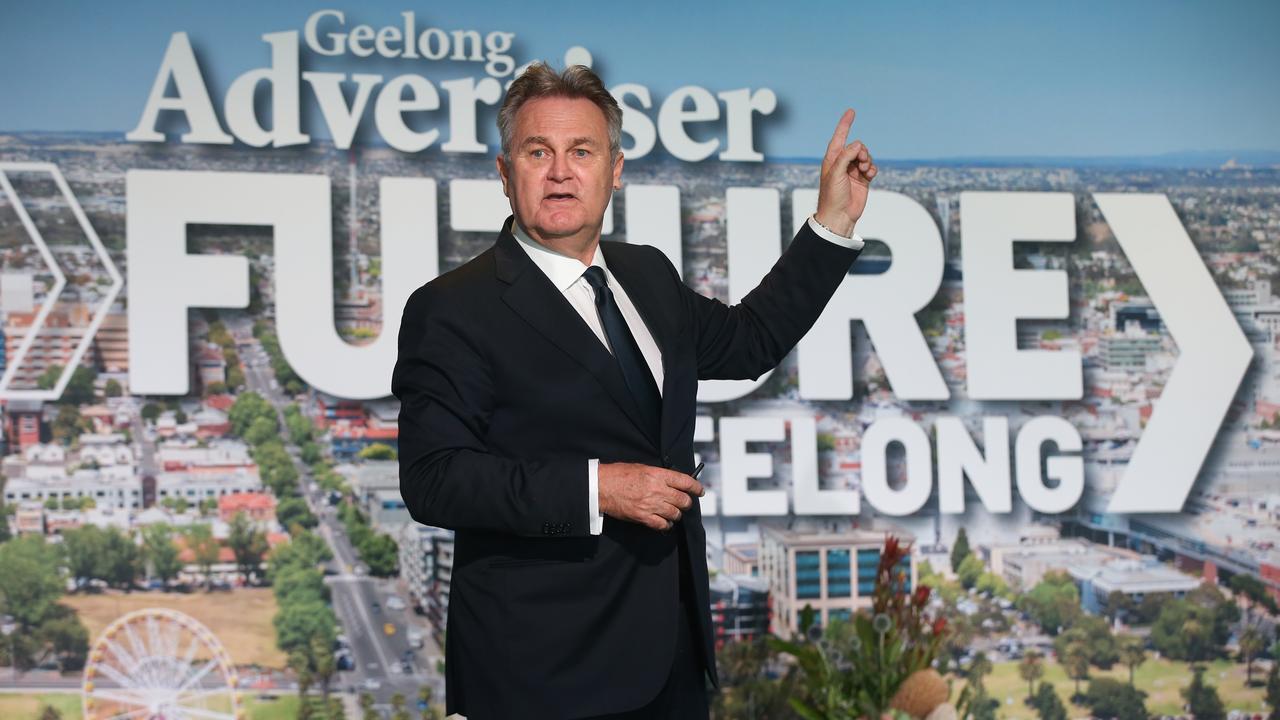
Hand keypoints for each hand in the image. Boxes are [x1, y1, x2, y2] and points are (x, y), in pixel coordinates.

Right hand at [598, 462, 704, 530]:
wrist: (601, 487)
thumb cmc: (618, 475)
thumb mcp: (642, 468)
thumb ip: (659, 475)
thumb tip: (673, 481)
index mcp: (658, 475)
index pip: (685, 482)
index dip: (696, 487)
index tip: (700, 491)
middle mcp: (657, 490)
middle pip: (683, 500)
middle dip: (686, 502)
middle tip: (684, 502)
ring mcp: (651, 505)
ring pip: (675, 514)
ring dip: (676, 514)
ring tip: (672, 512)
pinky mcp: (643, 517)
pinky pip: (663, 525)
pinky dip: (666, 524)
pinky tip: (665, 521)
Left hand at [814, 108, 876, 237]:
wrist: (839, 216)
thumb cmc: (832, 196)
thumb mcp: (836, 173)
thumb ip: (846, 156)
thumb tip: (858, 144)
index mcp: (832, 159)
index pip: (839, 137)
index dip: (845, 124)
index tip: (851, 111)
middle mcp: (842, 163)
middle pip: (857, 147)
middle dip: (862, 151)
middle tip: (861, 162)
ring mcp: (853, 171)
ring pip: (865, 156)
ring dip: (868, 161)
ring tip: (864, 170)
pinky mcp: (862, 180)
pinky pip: (871, 167)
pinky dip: (872, 169)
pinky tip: (870, 174)